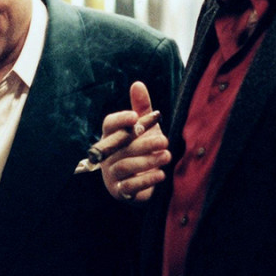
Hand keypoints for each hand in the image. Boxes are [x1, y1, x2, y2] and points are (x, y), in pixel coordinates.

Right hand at [100, 81, 171, 202]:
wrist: (144, 182)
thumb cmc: (143, 150)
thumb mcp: (145, 129)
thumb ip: (141, 108)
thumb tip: (137, 83)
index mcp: (111, 136)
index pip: (109, 125)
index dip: (121, 120)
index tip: (136, 117)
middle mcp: (108, 155)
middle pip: (121, 146)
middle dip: (145, 143)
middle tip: (165, 141)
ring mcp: (112, 174)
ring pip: (125, 166)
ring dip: (148, 161)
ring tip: (167, 157)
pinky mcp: (120, 191)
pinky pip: (129, 186)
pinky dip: (146, 180)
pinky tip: (161, 174)